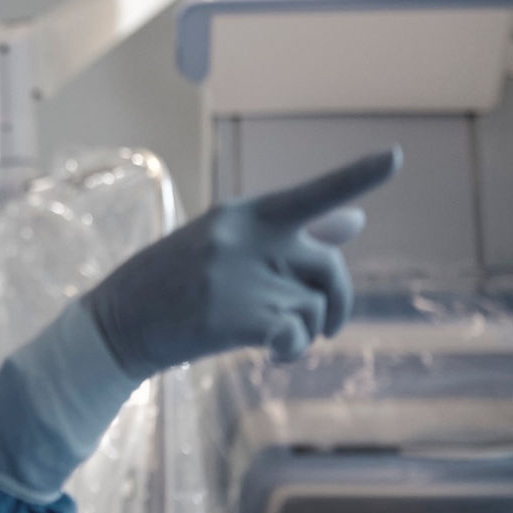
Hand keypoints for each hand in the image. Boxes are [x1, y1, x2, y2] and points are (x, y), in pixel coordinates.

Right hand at [86, 148, 401, 378]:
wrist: (116, 324)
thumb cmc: (172, 284)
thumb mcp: (225, 247)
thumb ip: (295, 234)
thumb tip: (356, 220)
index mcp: (241, 214)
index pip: (309, 194)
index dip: (356, 177)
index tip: (395, 158)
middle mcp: (243, 238)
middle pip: (327, 266)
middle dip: (338, 300)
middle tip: (331, 327)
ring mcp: (238, 276)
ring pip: (313, 306)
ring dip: (305, 330)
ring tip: (271, 337)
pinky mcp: (236, 316)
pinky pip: (297, 335)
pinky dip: (293, 350)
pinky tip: (272, 354)